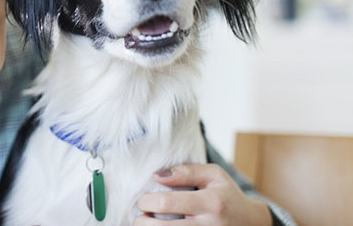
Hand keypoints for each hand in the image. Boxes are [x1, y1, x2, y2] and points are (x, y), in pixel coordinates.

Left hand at [133, 163, 271, 225]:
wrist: (251, 224)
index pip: (167, 202)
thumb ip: (186, 171)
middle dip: (142, 222)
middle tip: (140, 216)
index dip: (146, 201)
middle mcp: (209, 225)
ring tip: (145, 225)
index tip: (142, 200)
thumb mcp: (214, 175)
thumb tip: (157, 175)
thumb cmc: (227, 195)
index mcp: (210, 202)